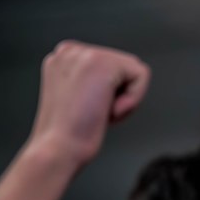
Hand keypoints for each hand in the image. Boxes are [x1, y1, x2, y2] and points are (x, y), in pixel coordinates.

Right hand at [27, 40, 150, 167]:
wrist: (58, 148)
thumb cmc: (66, 134)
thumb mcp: (78, 97)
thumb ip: (92, 81)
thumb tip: (114, 80)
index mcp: (62, 57)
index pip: (109, 67)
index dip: (107, 94)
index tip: (83, 109)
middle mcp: (70, 50)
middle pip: (124, 68)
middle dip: (117, 96)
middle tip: (91, 112)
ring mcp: (85, 53)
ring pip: (134, 71)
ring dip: (124, 99)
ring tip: (97, 110)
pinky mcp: (103, 62)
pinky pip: (141, 75)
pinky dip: (133, 99)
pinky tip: (107, 109)